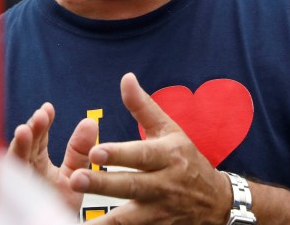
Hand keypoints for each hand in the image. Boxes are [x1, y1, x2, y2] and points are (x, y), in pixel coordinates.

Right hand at [8, 102, 98, 210]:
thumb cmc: (57, 205)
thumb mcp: (72, 175)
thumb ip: (79, 151)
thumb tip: (90, 122)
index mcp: (36, 162)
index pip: (37, 139)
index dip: (41, 123)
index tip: (48, 108)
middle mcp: (24, 172)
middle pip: (24, 148)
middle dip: (31, 131)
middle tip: (40, 117)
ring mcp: (15, 187)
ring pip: (13, 166)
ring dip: (18, 148)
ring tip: (23, 131)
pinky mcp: (10, 203)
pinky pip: (6, 190)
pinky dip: (7, 175)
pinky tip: (11, 163)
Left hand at [69, 73, 230, 223]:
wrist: (215, 202)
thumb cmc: (185, 158)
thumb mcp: (170, 130)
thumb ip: (143, 107)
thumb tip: (125, 78)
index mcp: (167, 155)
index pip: (141, 155)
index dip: (118, 153)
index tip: (94, 150)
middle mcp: (164, 184)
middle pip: (131, 186)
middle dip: (102, 184)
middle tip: (74, 179)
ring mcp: (160, 211)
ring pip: (129, 218)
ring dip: (104, 221)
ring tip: (78, 222)